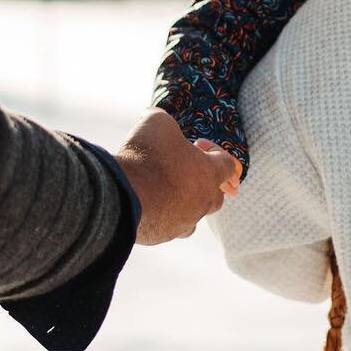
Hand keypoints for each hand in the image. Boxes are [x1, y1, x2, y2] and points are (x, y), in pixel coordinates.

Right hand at [115, 109, 239, 245]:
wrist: (121, 196)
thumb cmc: (146, 156)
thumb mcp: (156, 123)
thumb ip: (163, 119)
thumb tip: (153, 116)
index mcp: (209, 173)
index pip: (229, 165)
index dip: (215, 152)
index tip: (196, 144)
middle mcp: (202, 201)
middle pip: (216, 195)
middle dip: (204, 182)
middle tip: (184, 169)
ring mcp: (184, 221)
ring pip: (194, 215)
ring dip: (185, 202)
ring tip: (165, 190)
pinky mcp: (163, 235)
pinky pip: (170, 227)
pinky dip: (164, 217)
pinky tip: (150, 206)